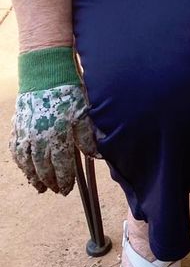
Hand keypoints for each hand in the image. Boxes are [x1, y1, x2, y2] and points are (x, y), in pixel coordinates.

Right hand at [9, 47, 97, 194]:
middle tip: (55, 191)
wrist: (46, 75)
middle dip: (50, 181)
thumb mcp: (84, 113)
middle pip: (43, 167)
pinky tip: (26, 169)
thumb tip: (96, 155)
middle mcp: (40, 136)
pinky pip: (16, 150)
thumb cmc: (69, 93)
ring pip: (27, 162)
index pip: (61, 164)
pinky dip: (21, 163)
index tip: (66, 189)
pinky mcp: (17, 127)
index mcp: (59, 134)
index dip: (64, 179)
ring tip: (40, 187)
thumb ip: (88, 136)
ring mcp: (26, 133)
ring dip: (34, 177)